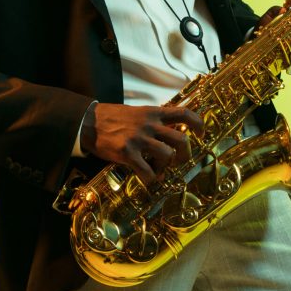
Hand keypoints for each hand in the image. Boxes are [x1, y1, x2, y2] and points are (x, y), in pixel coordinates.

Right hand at [80, 103, 203, 184]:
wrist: (89, 122)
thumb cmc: (114, 117)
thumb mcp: (139, 112)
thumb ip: (155, 120)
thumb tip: (171, 131)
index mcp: (154, 113)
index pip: (184, 113)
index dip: (198, 124)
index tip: (201, 134)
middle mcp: (150, 125)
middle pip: (181, 139)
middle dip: (185, 153)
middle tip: (180, 160)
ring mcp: (139, 139)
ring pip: (167, 155)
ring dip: (167, 166)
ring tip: (160, 169)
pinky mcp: (127, 153)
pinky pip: (147, 171)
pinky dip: (151, 179)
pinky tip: (147, 178)